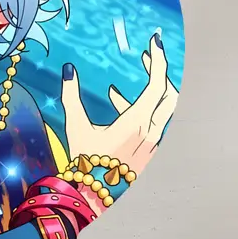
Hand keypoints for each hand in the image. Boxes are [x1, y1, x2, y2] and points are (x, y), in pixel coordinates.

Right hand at [59, 31, 178, 180]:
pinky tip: (116, 101)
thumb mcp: (76, 126)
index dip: (159, 61)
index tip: (155, 43)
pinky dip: (140, 108)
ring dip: (149, 92)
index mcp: (137, 122)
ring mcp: (151, 142)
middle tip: (147, 58)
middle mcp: (150, 131)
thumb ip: (72, 96)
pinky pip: (152, 122)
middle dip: (161, 73)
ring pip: (162, 109)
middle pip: (169, 95)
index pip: (158, 84)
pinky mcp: (147, 150)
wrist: (91, 195)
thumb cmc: (84, 162)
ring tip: (128, 80)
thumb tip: (68, 70)